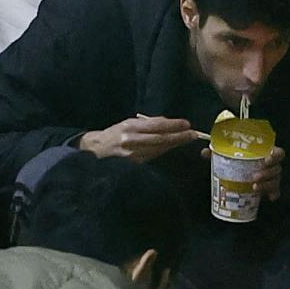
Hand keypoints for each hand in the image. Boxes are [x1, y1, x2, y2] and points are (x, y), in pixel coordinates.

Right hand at [81, 115, 202, 162]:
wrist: (96, 150)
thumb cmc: (114, 134)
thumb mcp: (128, 123)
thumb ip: (146, 123)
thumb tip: (167, 123)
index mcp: (130, 128)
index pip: (156, 126)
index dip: (173, 125)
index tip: (186, 124)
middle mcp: (131, 142)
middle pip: (160, 139)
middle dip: (178, 136)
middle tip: (193, 134)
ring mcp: (133, 156)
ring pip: (158, 149)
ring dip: (174, 144)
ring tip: (186, 139)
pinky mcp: (134, 165)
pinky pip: (153, 156)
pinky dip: (163, 151)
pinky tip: (171, 147)